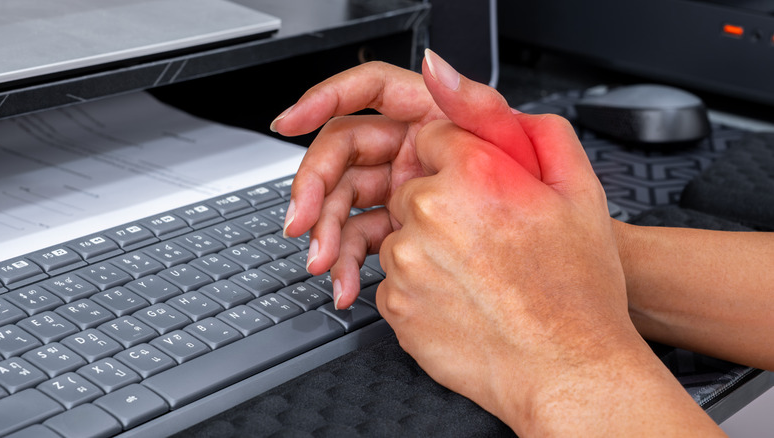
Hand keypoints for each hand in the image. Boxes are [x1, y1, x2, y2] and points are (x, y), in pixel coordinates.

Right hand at [271, 50, 538, 307]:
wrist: (550, 279)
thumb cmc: (542, 208)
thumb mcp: (517, 152)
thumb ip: (476, 104)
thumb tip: (434, 65)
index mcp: (431, 120)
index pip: (370, 93)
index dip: (325, 98)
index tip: (289, 121)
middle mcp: (408, 152)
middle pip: (343, 153)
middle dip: (314, 185)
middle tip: (300, 220)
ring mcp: (399, 192)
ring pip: (343, 200)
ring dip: (325, 231)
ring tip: (323, 264)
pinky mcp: (397, 230)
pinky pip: (359, 239)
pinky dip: (347, 262)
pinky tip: (346, 283)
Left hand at [376, 117, 722, 435]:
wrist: (566, 370)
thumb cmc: (577, 291)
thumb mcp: (579, 190)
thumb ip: (532, 130)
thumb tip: (479, 97)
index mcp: (475, 174)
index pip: (432, 138)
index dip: (458, 163)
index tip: (477, 188)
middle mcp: (430, 212)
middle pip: (413, 186)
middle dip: (441, 205)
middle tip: (487, 239)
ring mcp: (406, 261)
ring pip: (402, 233)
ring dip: (429, 246)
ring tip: (479, 274)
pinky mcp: (394, 303)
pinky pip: (395, 278)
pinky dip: (420, 285)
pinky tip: (462, 298)